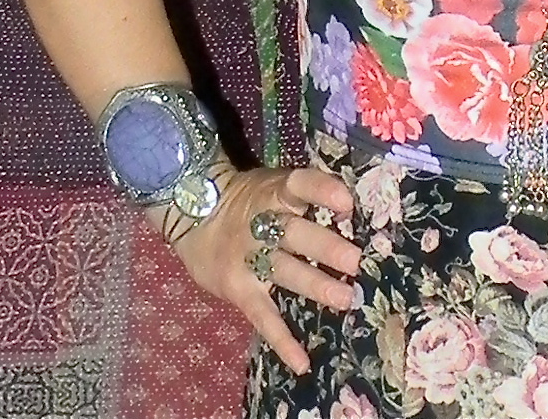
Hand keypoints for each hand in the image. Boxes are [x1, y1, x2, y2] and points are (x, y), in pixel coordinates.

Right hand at [169, 166, 360, 374]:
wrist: (191, 214)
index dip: (322, 191)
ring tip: (345, 299)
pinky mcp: (239, 291)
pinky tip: (302, 363)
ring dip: (316, 286)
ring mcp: (249, 259)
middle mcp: (262, 224)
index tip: (347, 201)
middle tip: (356, 261)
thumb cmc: (248, 200)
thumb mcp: (273, 185)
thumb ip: (308, 195)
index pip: (298, 185)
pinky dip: (282, 341)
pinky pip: (263, 317)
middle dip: (325, 247)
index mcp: (274, 193)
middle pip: (295, 234)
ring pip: (285, 272)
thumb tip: (357, 206)